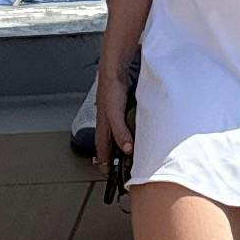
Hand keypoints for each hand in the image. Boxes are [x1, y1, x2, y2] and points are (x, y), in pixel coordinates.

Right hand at [94, 54, 136, 168]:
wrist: (116, 66)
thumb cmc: (111, 86)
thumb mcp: (114, 112)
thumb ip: (120, 131)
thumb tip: (127, 149)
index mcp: (103, 124)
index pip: (102, 148)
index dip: (104, 161)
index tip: (106, 173)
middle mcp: (108, 120)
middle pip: (108, 142)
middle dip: (111, 155)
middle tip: (117, 167)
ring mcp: (116, 113)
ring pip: (118, 133)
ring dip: (121, 143)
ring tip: (128, 153)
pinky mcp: (125, 106)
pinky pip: (127, 124)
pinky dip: (130, 131)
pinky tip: (136, 131)